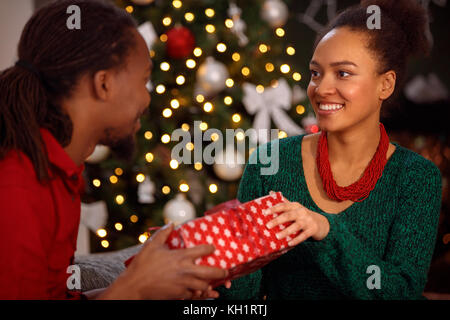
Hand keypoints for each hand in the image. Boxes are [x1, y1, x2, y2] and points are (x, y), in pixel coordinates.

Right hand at [99, 223, 227, 299]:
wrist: (134, 287)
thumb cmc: (142, 265)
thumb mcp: (152, 245)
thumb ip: (163, 234)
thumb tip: (171, 223)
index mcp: (181, 257)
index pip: (203, 250)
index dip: (210, 248)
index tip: (213, 248)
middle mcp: (186, 271)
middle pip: (211, 272)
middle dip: (221, 272)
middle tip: (226, 270)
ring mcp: (184, 285)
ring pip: (204, 286)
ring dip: (209, 284)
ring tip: (213, 282)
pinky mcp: (179, 295)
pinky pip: (194, 295)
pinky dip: (198, 293)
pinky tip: (200, 292)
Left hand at [265, 193, 329, 245]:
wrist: (320, 223)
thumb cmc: (302, 215)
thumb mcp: (294, 207)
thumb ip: (283, 201)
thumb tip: (271, 192)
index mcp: (295, 206)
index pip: (283, 205)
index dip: (274, 208)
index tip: (264, 212)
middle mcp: (301, 212)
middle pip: (288, 215)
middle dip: (277, 220)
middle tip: (267, 226)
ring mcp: (308, 221)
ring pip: (296, 226)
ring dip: (286, 231)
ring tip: (277, 236)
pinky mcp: (312, 229)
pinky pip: (303, 235)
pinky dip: (296, 240)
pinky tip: (289, 243)